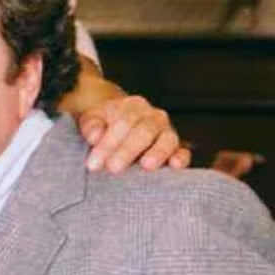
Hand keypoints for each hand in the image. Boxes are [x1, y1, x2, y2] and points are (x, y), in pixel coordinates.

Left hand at [76, 93, 190, 173]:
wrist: (117, 122)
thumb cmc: (104, 123)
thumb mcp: (92, 119)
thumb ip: (91, 125)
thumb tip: (94, 136)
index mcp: (132, 107)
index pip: (123, 122)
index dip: (108, 144)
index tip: (93, 163)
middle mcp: (153, 117)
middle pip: (144, 131)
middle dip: (128, 151)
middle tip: (113, 168)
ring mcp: (167, 132)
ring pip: (167, 139)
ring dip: (157, 153)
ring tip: (146, 166)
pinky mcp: (176, 148)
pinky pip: (182, 151)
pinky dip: (181, 158)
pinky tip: (174, 165)